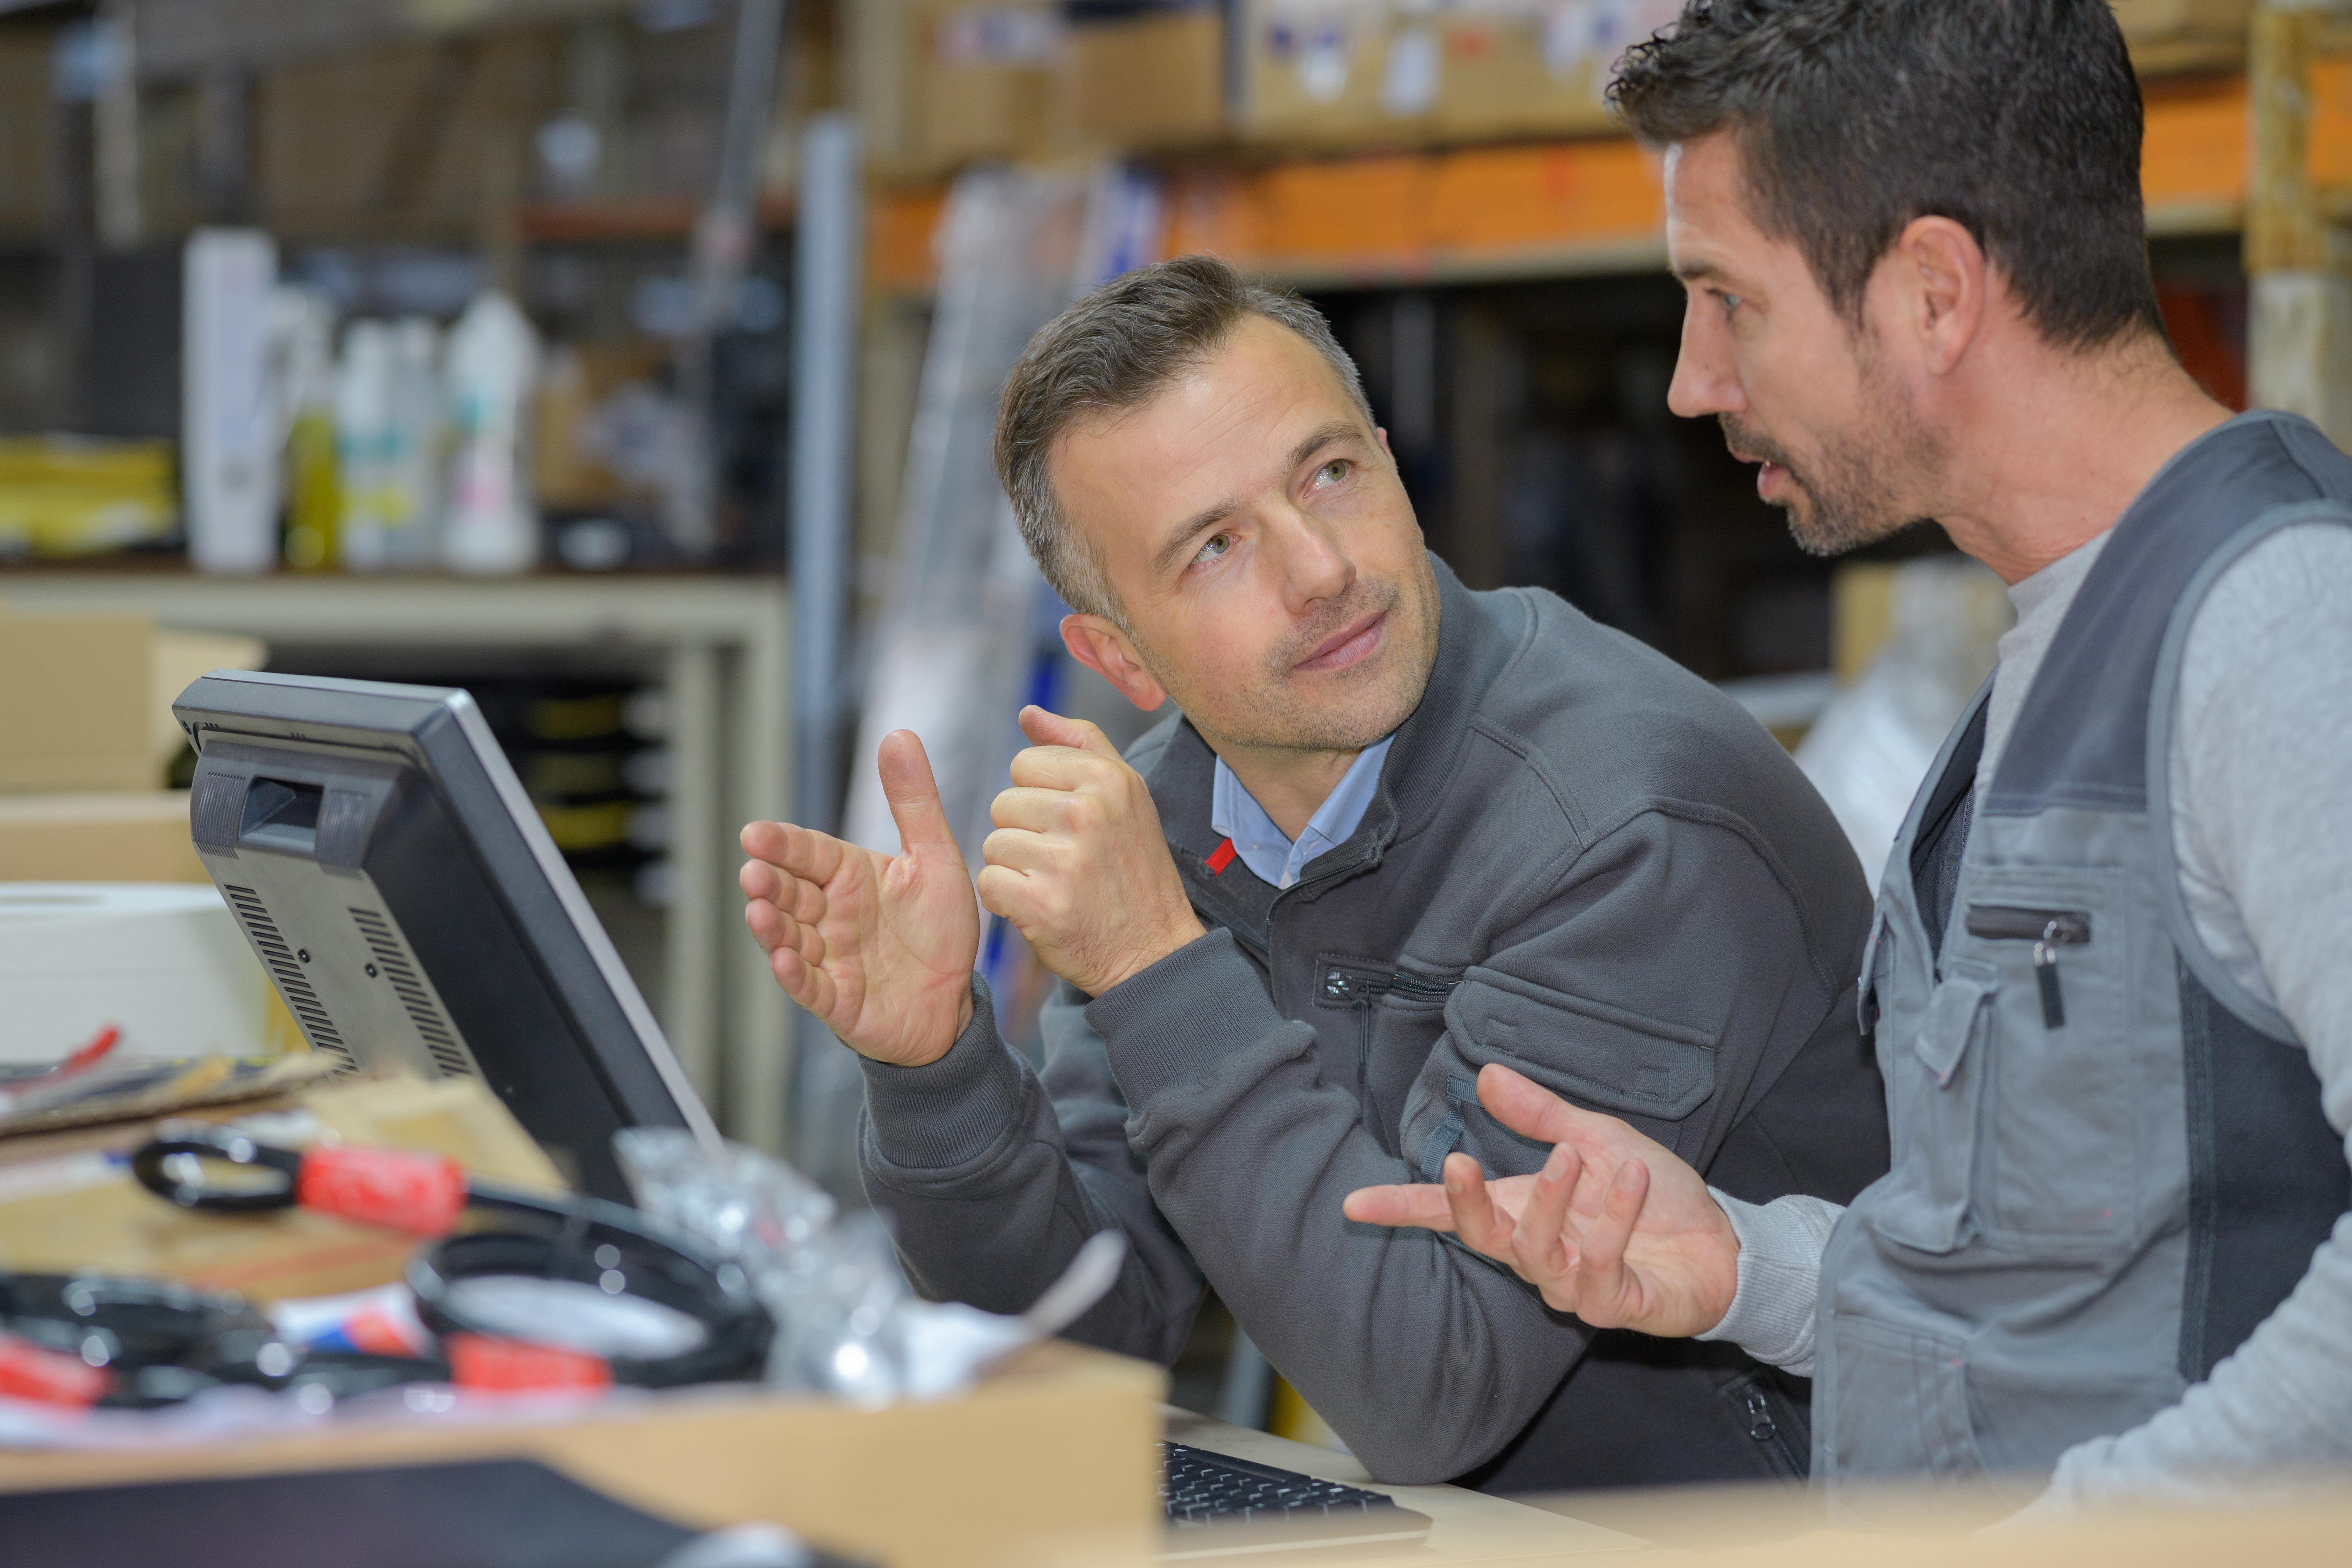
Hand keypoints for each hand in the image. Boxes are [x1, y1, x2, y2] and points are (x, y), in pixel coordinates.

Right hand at [739, 730, 977, 1066]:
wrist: (956, 1000)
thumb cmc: (940, 930)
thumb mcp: (935, 858)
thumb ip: (915, 801)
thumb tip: (898, 734)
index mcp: (850, 878)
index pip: (809, 854)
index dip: (782, 845)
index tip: (755, 834)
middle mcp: (831, 915)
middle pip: (791, 894)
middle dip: (769, 883)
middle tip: (753, 872)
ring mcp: (829, 959)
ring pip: (790, 938)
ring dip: (771, 926)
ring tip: (758, 910)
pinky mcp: (837, 1001)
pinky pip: (810, 986)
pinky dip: (794, 974)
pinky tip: (782, 959)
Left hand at [976, 706, 1206, 996]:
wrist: (1154, 950)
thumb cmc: (1134, 868)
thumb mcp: (1125, 794)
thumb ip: (1077, 744)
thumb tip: (1029, 713)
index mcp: (1107, 778)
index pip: (1025, 763)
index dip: (1039, 796)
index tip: (1069, 825)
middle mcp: (1087, 812)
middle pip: (1003, 802)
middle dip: (1024, 832)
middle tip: (1064, 860)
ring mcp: (1065, 860)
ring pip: (993, 843)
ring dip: (1015, 868)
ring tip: (1055, 883)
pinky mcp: (1042, 904)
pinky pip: (989, 883)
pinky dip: (1006, 900)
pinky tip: (1040, 906)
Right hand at [1342, 1063, 1739, 1336]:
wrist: (1721, 1244)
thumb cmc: (1653, 1196)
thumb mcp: (1596, 1138)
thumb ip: (1540, 1116)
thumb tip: (1485, 1073)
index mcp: (1524, 1210)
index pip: (1450, 1214)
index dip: (1401, 1209)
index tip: (1353, 1202)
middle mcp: (1539, 1251)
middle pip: (1481, 1237)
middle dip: (1464, 1203)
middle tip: (1456, 1162)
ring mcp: (1573, 1284)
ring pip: (1535, 1252)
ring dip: (1552, 1200)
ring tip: (1577, 1154)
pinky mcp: (1614, 1306)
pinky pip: (1598, 1267)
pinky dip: (1614, 1218)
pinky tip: (1636, 1179)